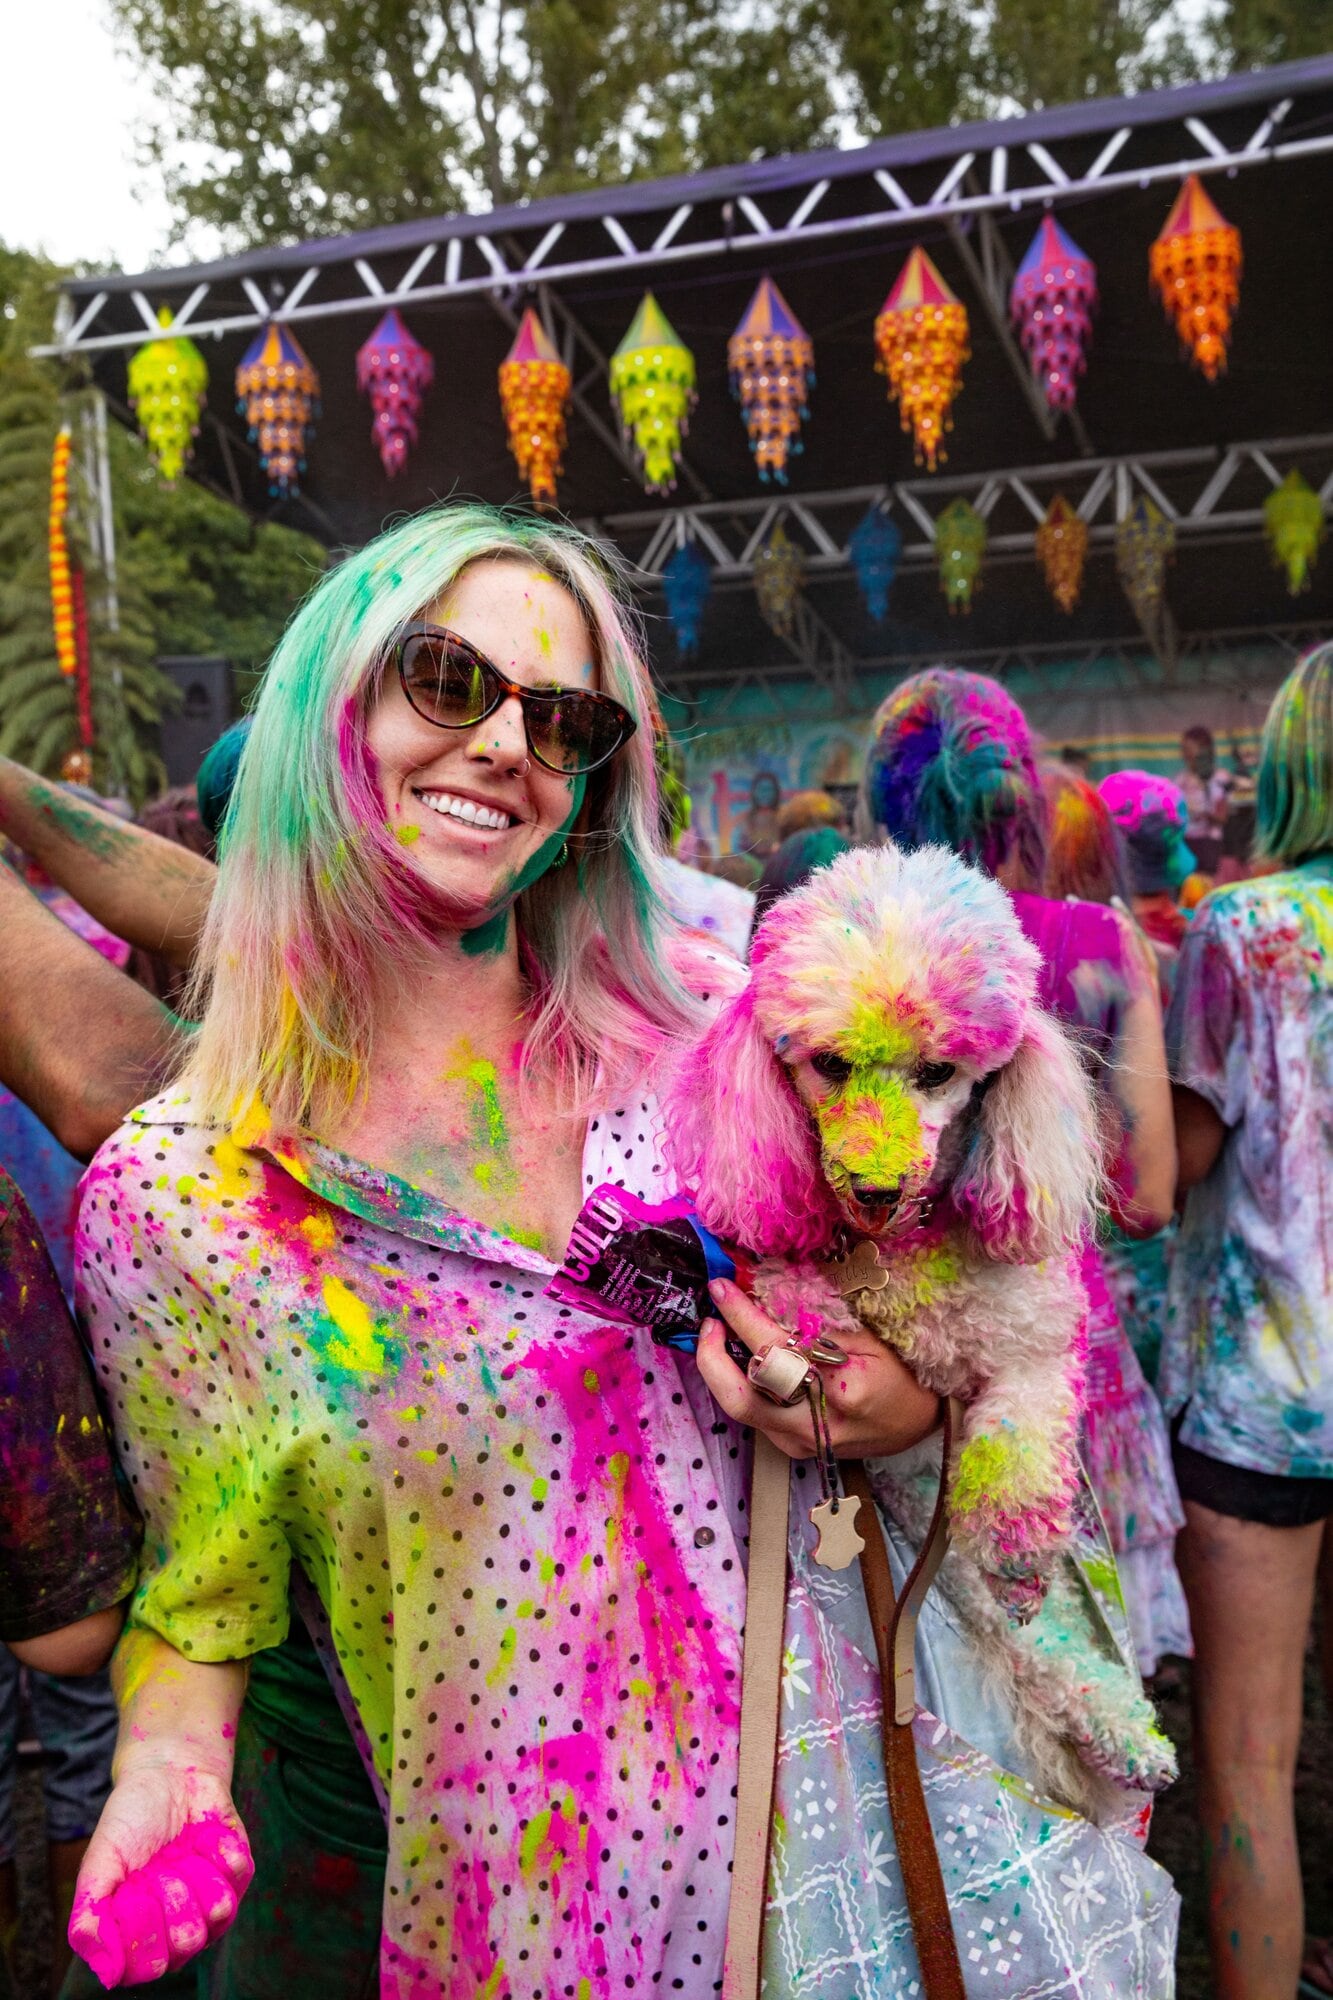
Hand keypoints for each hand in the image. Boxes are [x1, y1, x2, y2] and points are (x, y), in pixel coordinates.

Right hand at [69, 1762, 251, 1987]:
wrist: (168, 1775)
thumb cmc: (129, 1821)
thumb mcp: (99, 1863)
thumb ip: (90, 1916)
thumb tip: (106, 1976)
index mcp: (141, 1936)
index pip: (148, 1967)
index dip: (142, 1929)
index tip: (133, 1892)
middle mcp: (178, 1929)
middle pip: (186, 1941)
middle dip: (170, 1895)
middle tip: (159, 1867)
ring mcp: (211, 1903)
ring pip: (218, 1910)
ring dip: (195, 1870)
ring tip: (181, 1851)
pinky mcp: (238, 1874)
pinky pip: (239, 1872)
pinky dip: (217, 1845)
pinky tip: (203, 1833)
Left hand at [697, 1276, 940, 1460]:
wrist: (921, 1423)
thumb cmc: (902, 1373)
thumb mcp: (871, 1338)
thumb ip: (820, 1323)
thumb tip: (768, 1295)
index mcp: (841, 1390)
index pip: (774, 1349)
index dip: (741, 1315)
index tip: (721, 1287)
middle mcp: (816, 1425)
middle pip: (741, 1397)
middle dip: (711, 1357)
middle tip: (708, 1321)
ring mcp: (802, 1444)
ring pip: (742, 1411)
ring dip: (719, 1372)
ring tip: (717, 1336)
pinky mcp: (796, 1450)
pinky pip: (756, 1418)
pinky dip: (742, 1386)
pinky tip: (741, 1360)